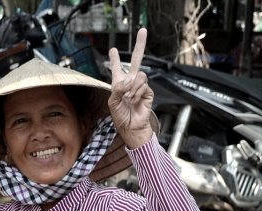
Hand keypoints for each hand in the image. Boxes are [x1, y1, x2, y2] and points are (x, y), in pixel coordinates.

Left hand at [107, 29, 158, 149]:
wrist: (132, 127)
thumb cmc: (121, 116)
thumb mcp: (113, 102)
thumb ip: (117, 88)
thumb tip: (129, 79)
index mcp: (119, 84)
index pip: (117, 69)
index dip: (115, 60)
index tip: (113, 50)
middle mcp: (130, 82)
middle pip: (136, 60)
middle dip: (140, 45)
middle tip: (143, 31)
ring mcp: (140, 86)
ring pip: (139, 75)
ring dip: (132, 87)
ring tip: (128, 98)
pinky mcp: (148, 91)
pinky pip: (143, 85)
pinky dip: (137, 92)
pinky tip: (134, 100)